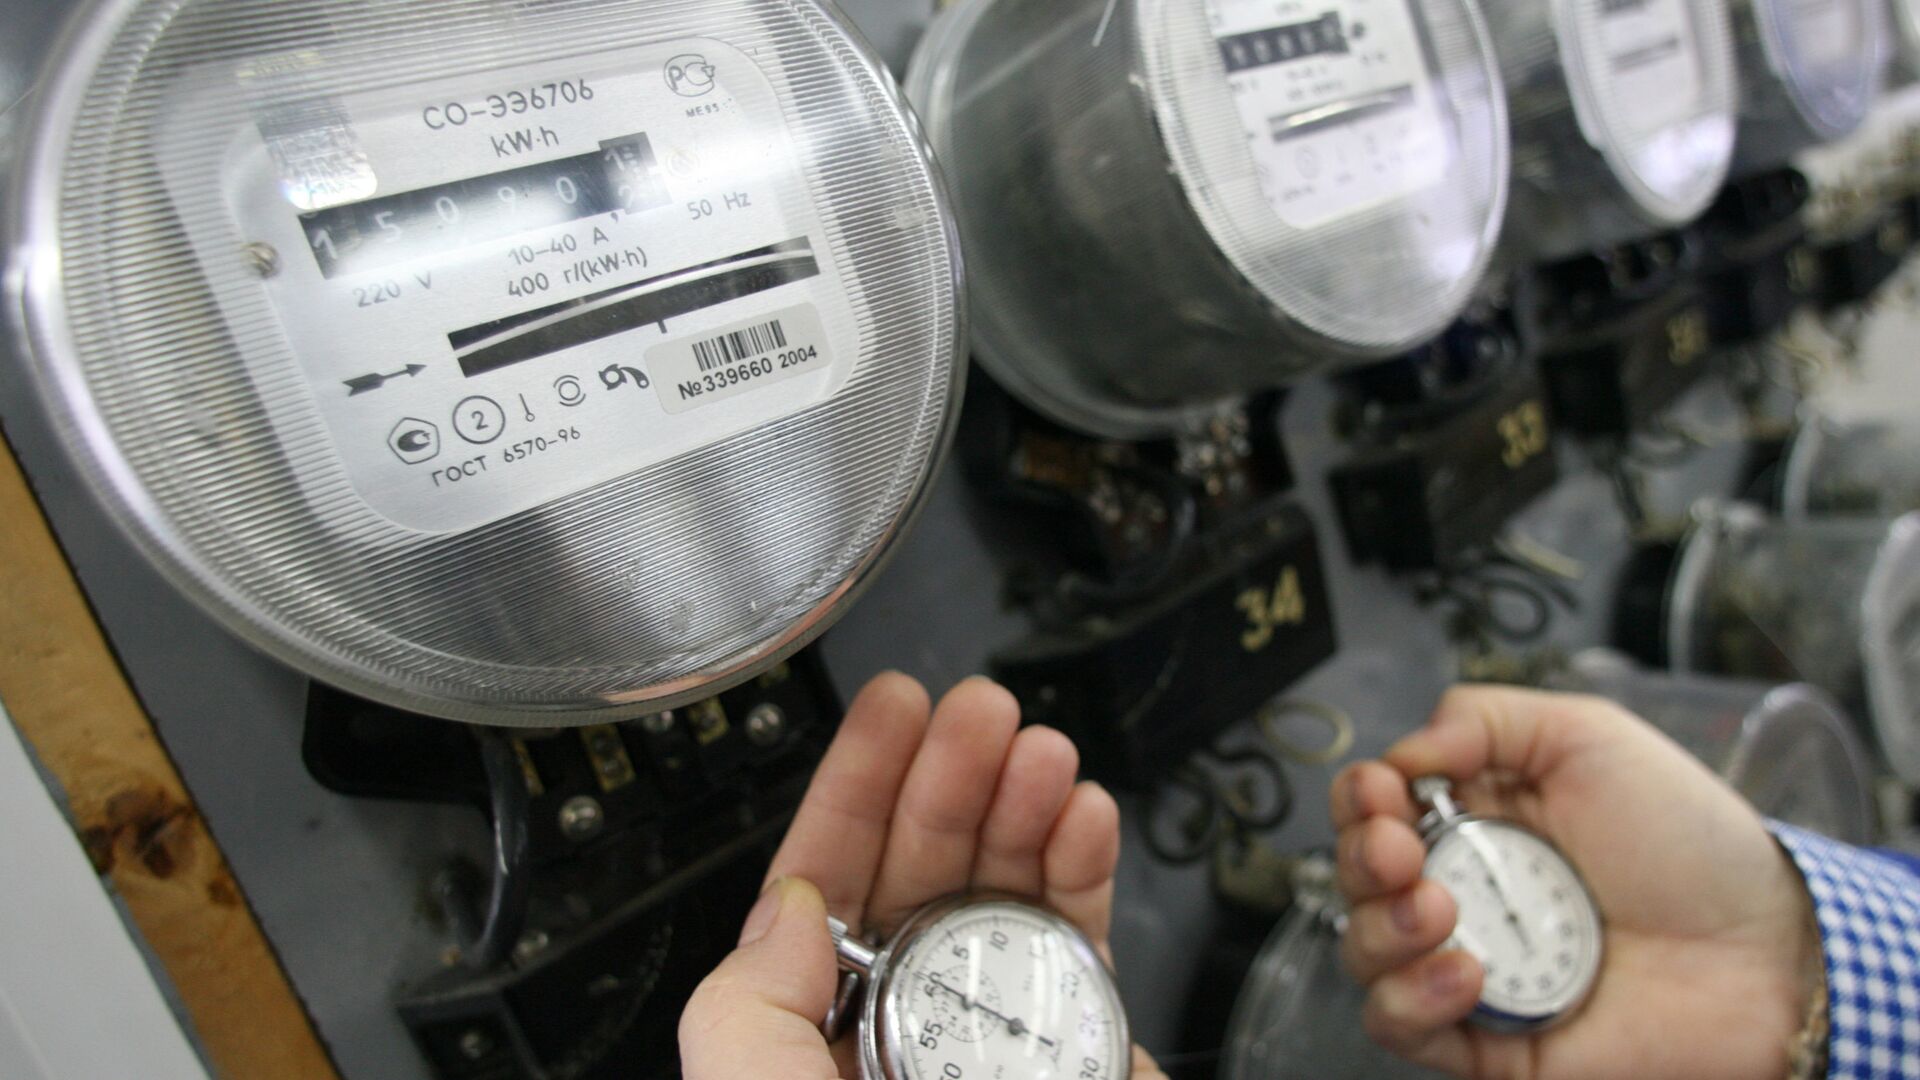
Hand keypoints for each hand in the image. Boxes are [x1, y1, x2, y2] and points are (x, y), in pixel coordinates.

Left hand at [679, 672, 1166, 1078]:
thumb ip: (746, 1003)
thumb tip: (790, 911)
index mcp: (816, 1029)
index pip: (830, 880)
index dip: (859, 785)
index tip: (893, 709)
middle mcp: (905, 1021)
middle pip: (927, 865)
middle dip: (953, 773)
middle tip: (981, 709)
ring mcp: (993, 1034)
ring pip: (1007, 889)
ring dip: (1026, 804)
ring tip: (1042, 751)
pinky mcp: (1080, 1049)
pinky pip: (1082, 944)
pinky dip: (1090, 869)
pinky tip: (1084, 815)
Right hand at [1330, 685, 1820, 1079]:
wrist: (1766, 951)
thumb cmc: (1695, 845)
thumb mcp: (1590, 737)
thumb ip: (1486, 718)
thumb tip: (1404, 749)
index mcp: (1480, 819)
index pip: (1376, 808)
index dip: (1362, 798)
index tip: (1383, 792)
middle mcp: (1466, 892)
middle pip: (1355, 878)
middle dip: (1360, 857)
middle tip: (1401, 850)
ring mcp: (1473, 967)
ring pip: (1364, 954)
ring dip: (1380, 927)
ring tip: (1440, 909)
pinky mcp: (1488, 1039)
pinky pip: (1402, 1028)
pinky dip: (1412, 999)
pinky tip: (1466, 971)